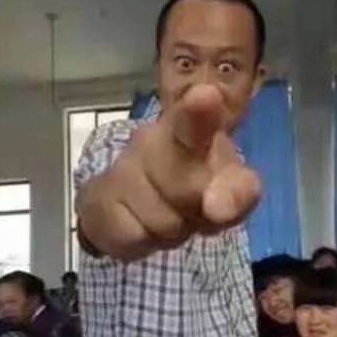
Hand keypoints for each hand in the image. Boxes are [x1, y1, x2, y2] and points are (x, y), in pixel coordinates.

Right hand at [78, 84, 260, 260]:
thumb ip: (237, 194)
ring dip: (173, 230)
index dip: (200, 113)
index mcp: (190, 130)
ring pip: (162, 219)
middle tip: (198, 208)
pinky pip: (133, 235)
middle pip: (181, 183)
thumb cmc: (191, 190)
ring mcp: (123, 170)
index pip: (194, 122)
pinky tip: (139, 225)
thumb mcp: (228, 192)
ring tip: (167, 216)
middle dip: (196, 207)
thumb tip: (218, 208)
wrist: (129, 209)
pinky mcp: (99, 200)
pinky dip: (145, 240)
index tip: (206, 96)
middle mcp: (152, 141)